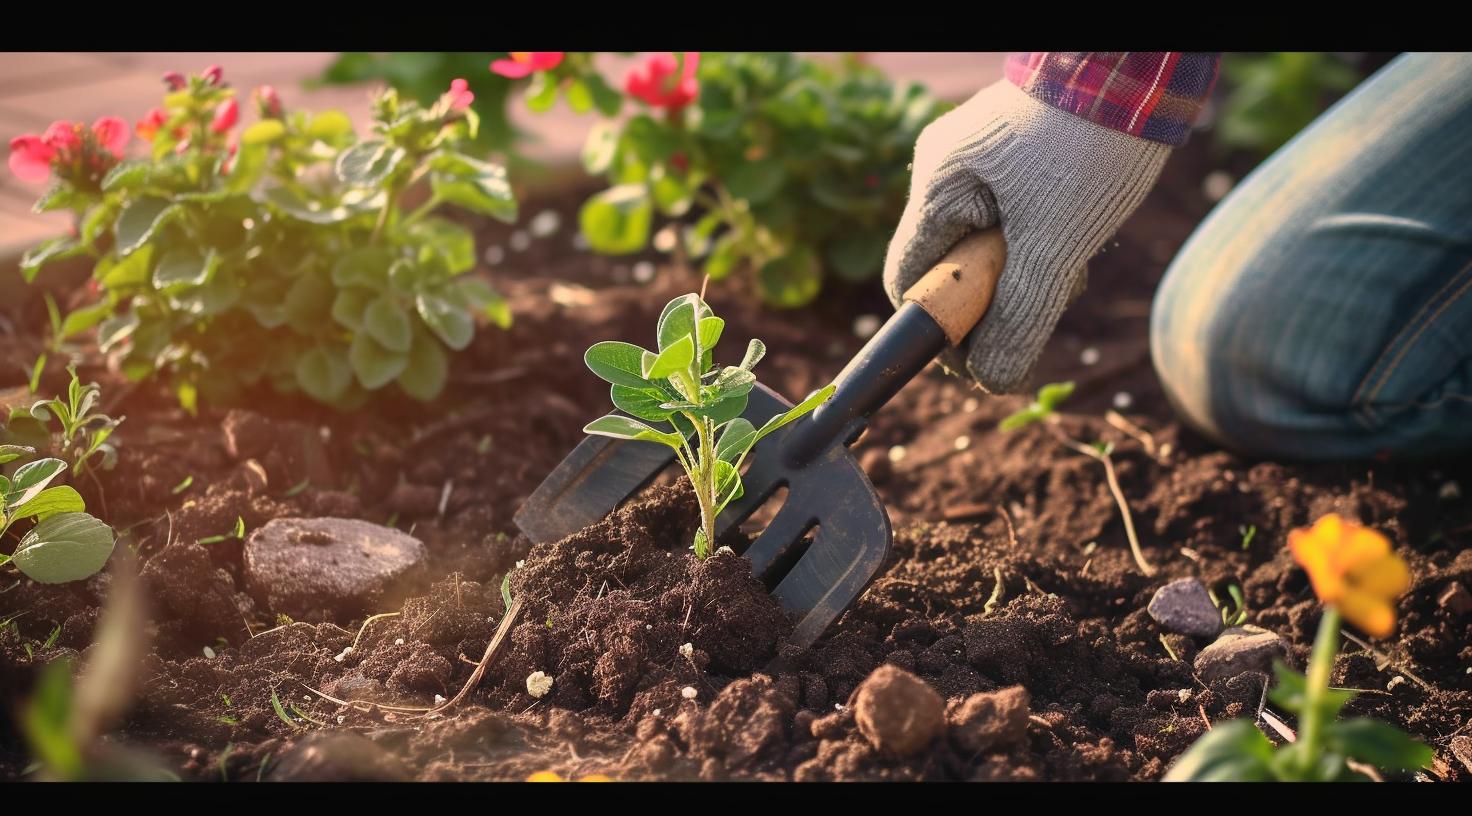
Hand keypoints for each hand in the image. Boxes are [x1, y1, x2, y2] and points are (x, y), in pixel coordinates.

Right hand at [884, 79, 1170, 392]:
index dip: (939, 330)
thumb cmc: (1092, 146)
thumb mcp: (1056, 247)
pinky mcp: (1013, 153)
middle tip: (1047, 302)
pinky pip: (1010, 215)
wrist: (1139, 66)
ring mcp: (977, 158)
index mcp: (936, 190)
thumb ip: (1019, 319)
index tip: (980, 358)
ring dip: (1027, 268)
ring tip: (1073, 260)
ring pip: (986, 243)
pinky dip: (1042, 237)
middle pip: (950, 265)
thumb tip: (991, 381)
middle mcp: (945, 171)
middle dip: (997, 297)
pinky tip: (1079, 230)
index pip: (907, 282)